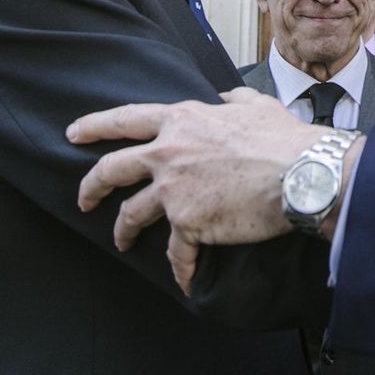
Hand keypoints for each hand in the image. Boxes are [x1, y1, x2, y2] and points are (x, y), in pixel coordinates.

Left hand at [67, 88, 356, 291]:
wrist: (302, 173)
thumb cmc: (284, 138)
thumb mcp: (256, 105)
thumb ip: (234, 98)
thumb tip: (227, 95)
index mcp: (182, 120)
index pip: (125, 119)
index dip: (95, 125)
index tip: (73, 133)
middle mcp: (169, 152)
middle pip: (112, 169)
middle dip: (91, 186)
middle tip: (82, 199)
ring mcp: (174, 189)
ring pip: (131, 214)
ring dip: (124, 230)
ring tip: (124, 242)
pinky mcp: (188, 223)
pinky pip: (175, 253)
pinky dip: (179, 268)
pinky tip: (183, 279)